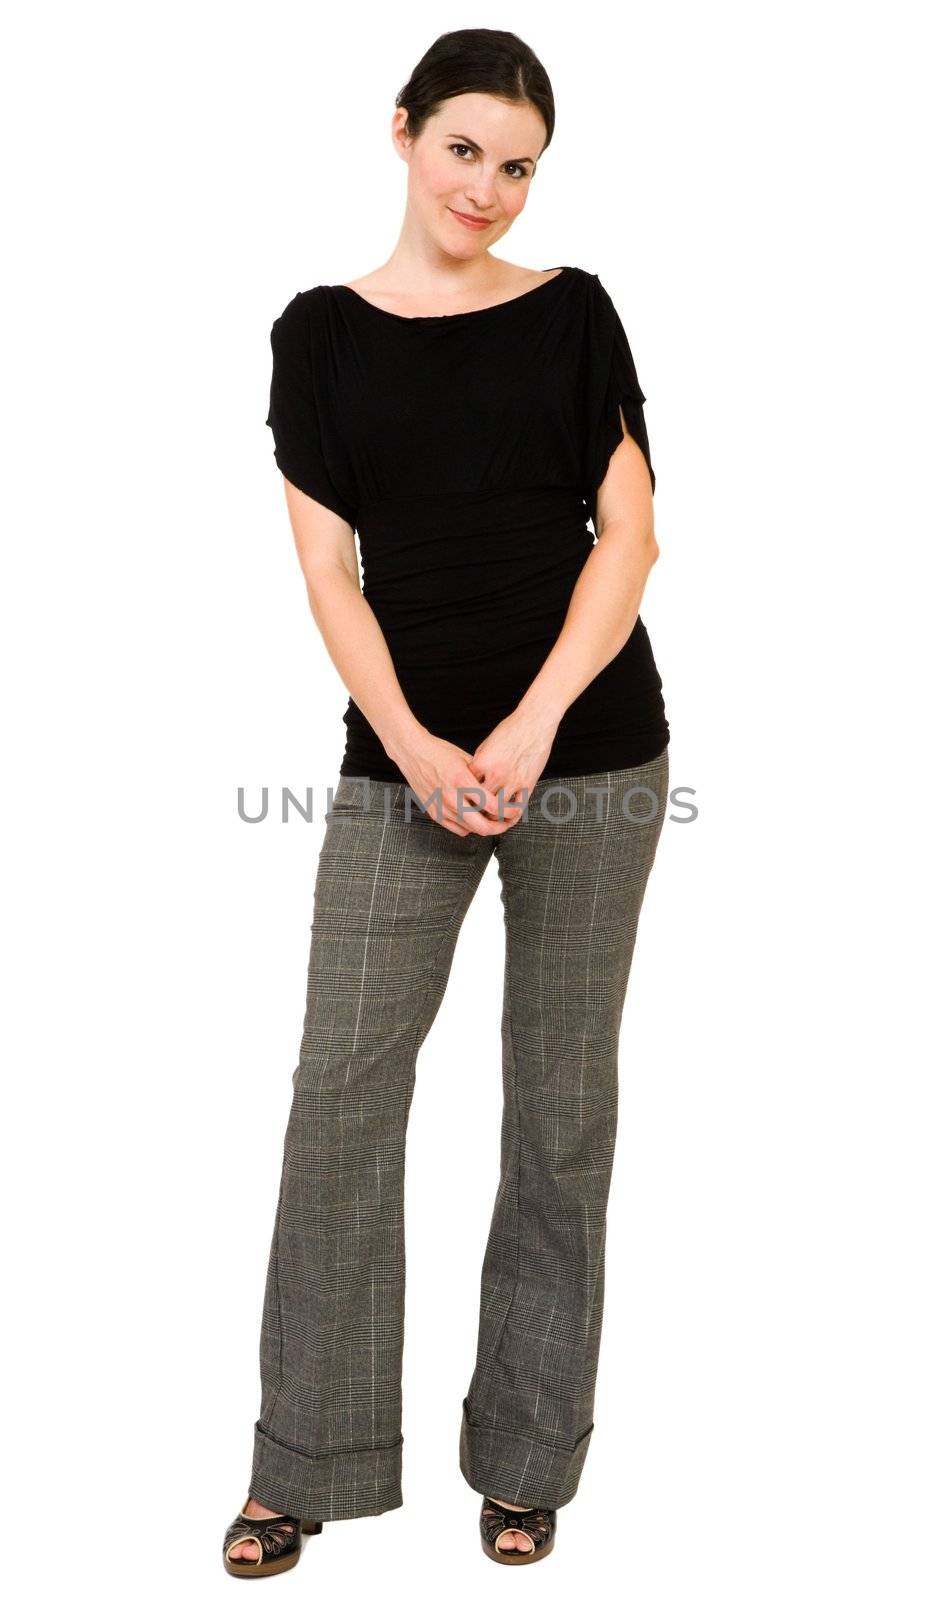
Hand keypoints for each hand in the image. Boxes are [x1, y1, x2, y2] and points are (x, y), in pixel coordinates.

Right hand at [390, 730, 517, 838]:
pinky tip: (475, 819)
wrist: (412, 753)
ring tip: (494, 821)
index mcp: (462, 781)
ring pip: (470, 829)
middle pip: (482, 826)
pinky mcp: (433, 813)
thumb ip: (481, 777)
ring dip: (484, 828)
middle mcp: (451, 797)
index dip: (508, 812)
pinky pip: (456, 829)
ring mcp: (441, 807)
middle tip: (507, 823)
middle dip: (499, 827)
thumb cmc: (438, 752)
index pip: (491, 805)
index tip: (515, 810)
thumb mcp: (465, 759)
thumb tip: (499, 788)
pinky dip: (469, 827)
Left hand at [466, 704, 559, 826]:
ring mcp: (513, 780)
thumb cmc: (510, 730)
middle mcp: (496, 773)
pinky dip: (512, 816)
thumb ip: (479, 764)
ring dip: (494, 817)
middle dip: (476, 812)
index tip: (465, 803)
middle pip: (480, 803)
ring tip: (491, 820)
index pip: (466, 788)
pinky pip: (518, 807)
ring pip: (498, 810)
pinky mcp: (528, 783)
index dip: (465, 798)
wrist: (534, 722)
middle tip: (475, 817)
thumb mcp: (486, 745)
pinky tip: (508, 817)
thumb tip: (472, 779)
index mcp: (481, 763)